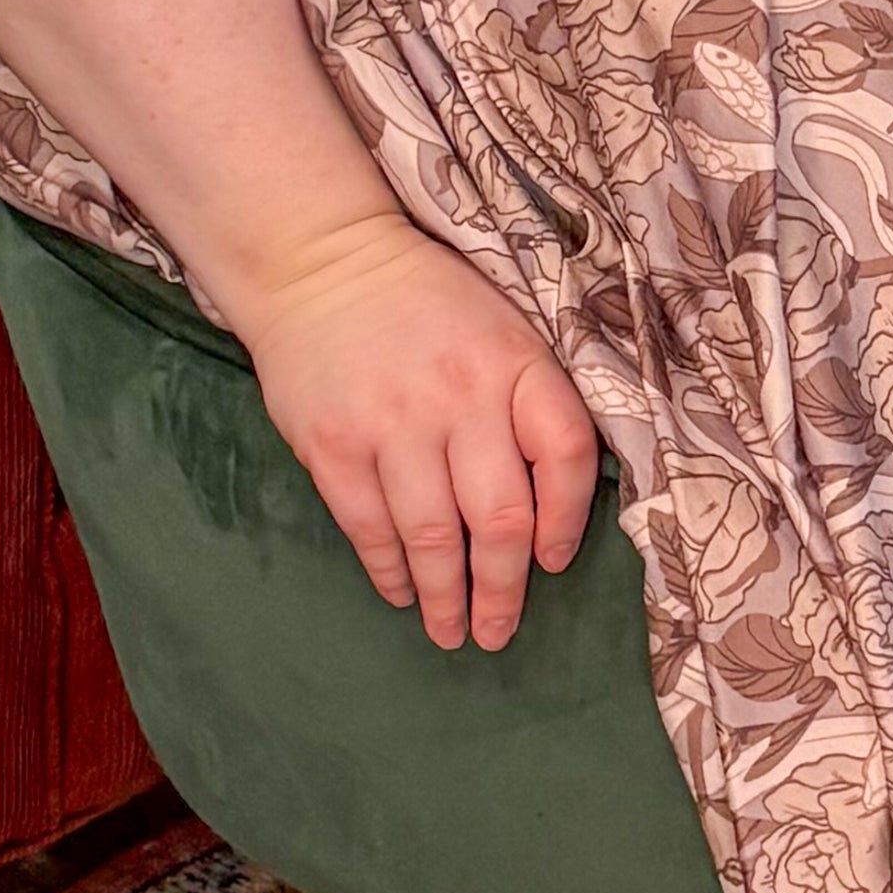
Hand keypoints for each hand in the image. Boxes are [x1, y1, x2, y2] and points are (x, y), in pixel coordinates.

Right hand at [234, 205, 600, 649]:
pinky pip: (369, 527)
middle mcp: (460, 397)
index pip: (565, 454)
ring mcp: (393, 424)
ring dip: (445, 596)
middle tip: (498, 633)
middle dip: (503, 590)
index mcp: (516, 364)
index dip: (568, 520)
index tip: (554, 562)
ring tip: (450, 631)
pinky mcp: (334, 444)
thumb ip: (532, 401)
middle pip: (500, 517)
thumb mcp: (503, 327)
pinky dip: (389, 570)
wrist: (323, 259)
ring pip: (433, 536)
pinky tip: (400, 592)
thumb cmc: (428, 302)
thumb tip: (553, 501)